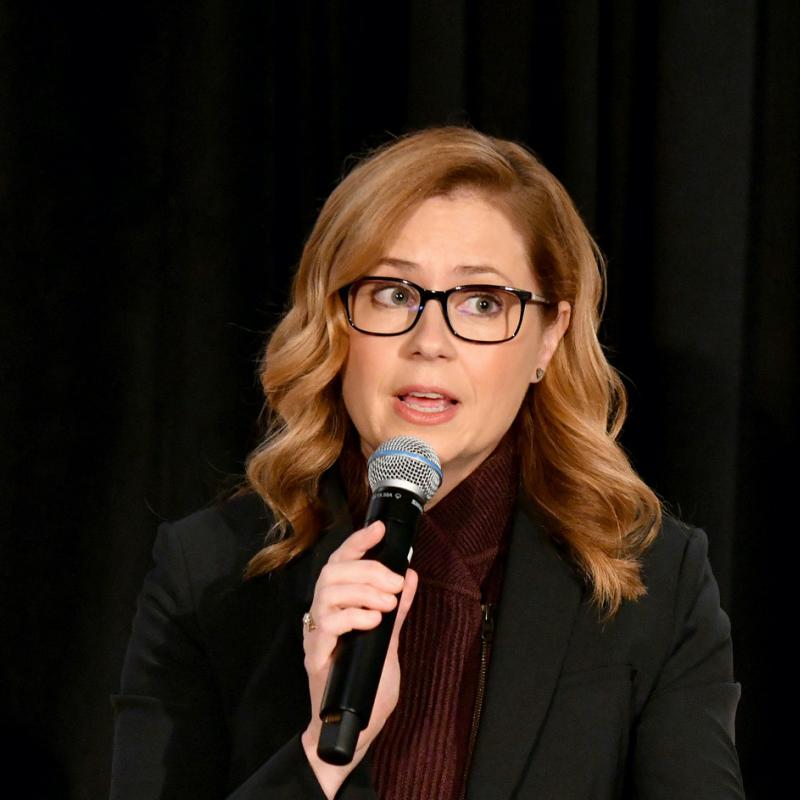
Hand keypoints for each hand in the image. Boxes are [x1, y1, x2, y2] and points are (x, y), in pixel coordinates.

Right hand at [300, 520, 417, 797]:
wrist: (350, 734)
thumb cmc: (365, 691)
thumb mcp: (387, 643)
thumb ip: (397, 612)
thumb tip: (410, 577)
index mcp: (337, 608)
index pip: (341, 563)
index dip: (358, 543)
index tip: (378, 529)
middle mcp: (321, 616)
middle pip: (332, 571)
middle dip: (368, 569)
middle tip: (396, 582)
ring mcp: (317, 635)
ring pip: (327, 590)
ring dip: (363, 589)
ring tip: (388, 603)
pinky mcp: (316, 655)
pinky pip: (327, 623)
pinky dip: (354, 615)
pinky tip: (374, 621)